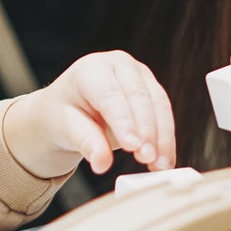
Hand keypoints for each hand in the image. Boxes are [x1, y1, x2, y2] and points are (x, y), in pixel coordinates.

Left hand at [4, 50, 177, 178]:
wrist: (69, 109)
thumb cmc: (63, 114)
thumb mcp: (65, 127)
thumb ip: (85, 143)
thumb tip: (102, 163)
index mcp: (91, 68)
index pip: (110, 96)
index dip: (124, 121)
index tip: (133, 146)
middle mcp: (118, 64)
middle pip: (139, 97)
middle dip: (147, 131)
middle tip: (147, 159)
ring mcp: (139, 74)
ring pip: (159, 104)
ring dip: (163, 138)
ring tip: (159, 165)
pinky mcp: (152, 89)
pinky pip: (165, 113)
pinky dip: (166, 139)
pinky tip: (164, 160)